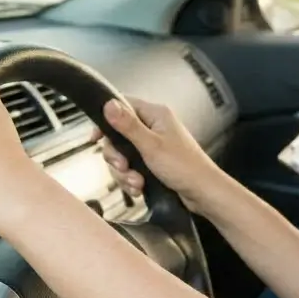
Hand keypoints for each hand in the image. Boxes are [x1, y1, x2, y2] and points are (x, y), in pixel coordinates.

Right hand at [96, 96, 221, 212]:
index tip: (96, 137)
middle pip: (118, 135)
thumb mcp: (151, 145)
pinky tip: (139, 189)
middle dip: (117, 156)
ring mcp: (153, 146)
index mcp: (155, 115)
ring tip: (136, 183)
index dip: (106, 121)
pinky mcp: (153, 163)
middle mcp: (154, 127)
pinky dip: (132, 180)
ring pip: (123, 156)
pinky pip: (132, 169)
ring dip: (125, 173)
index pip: (122, 106)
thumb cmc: (185, 167)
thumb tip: (108, 104)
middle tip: (123, 167)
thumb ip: (128, 126)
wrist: (203, 193)